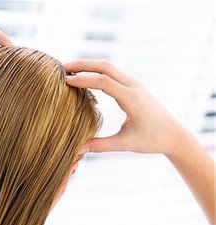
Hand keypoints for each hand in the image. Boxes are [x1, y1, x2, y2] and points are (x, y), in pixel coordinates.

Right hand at [63, 59, 184, 154]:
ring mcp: (134, 84)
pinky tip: (84, 77)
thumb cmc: (152, 140)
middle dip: (83, 64)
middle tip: (62, 67)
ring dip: (89, 65)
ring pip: (108, 67)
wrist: (174, 135)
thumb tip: (77, 149)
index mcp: (131, 98)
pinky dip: (96, 71)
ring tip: (69, 70)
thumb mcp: (125, 144)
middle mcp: (133, 86)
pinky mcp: (133, 86)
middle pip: (105, 66)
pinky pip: (112, 73)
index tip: (65, 81)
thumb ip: (100, 145)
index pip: (103, 82)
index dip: (83, 80)